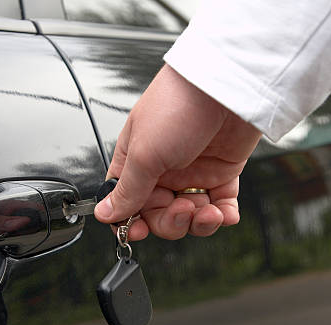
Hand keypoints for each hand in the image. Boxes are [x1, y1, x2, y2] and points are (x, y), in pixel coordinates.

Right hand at [94, 64, 260, 240]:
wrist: (226, 85)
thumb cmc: (179, 105)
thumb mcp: (145, 153)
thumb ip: (127, 189)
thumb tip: (105, 213)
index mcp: (136, 162)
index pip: (126, 203)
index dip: (130, 222)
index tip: (138, 232)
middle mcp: (163, 169)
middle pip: (159, 215)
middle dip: (171, 222)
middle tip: (181, 212)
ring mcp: (193, 172)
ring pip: (190, 215)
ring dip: (199, 222)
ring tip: (208, 212)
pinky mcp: (222, 172)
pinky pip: (221, 204)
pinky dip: (224, 215)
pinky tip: (225, 213)